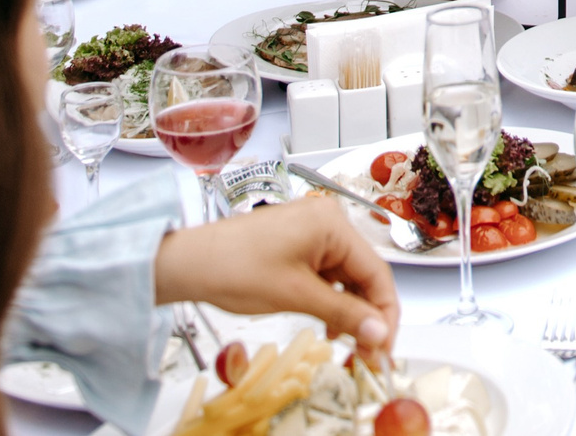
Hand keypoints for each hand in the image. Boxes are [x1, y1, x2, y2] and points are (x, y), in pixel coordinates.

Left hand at [152, 194, 397, 352]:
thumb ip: (343, 313)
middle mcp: (327, 221)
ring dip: (350, 310)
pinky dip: (332, 299)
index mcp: (333, 223)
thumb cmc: (236, 269)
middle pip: (364, 273)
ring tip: (349, 343)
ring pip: (347, 276)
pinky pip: (328, 273)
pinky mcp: (298, 243)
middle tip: (369, 353)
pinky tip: (329, 323)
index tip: (385, 347)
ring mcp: (312, 230)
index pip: (377, 272)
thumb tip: (378, 333)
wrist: (191, 263)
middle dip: (368, 315)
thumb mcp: (297, 296)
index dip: (385, 314)